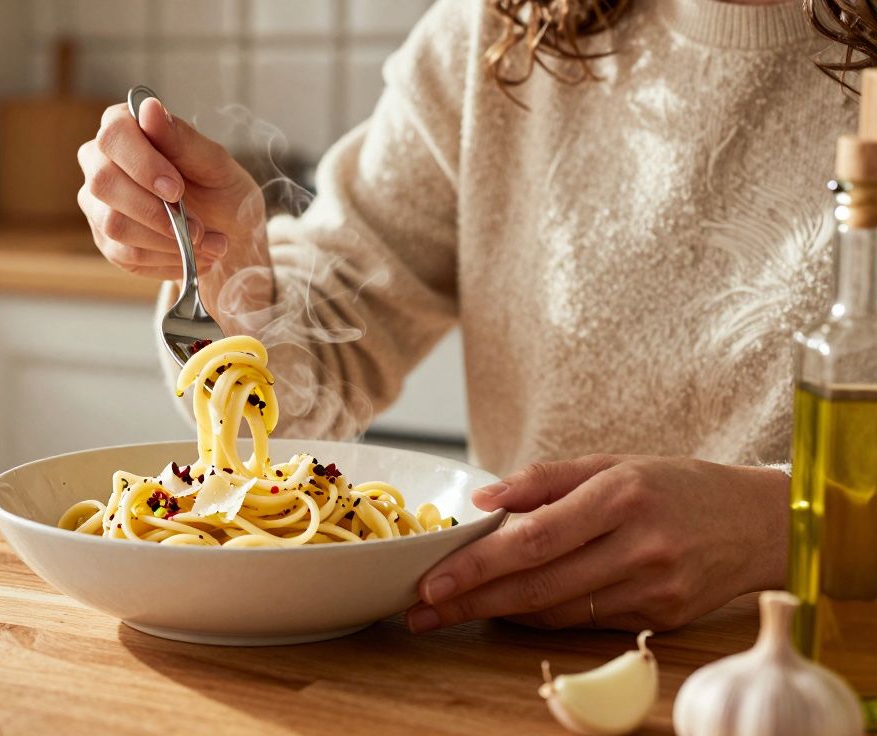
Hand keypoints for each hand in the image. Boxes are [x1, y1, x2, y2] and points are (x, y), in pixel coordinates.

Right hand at [77, 98, 266, 281]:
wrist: (227, 232)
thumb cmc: (220, 189)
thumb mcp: (215, 164)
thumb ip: (182, 138)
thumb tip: (149, 108)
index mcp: (125, 129)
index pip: (113, 135)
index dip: (143, 164)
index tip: (177, 189)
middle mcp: (100, 163)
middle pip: (103, 182)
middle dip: (155, 211)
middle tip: (197, 227)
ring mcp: (98, 204)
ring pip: (114, 224)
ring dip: (167, 240)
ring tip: (206, 242)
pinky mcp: (106, 240)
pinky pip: (126, 254)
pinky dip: (167, 258)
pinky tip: (192, 254)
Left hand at [406, 455, 789, 632]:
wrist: (760, 523)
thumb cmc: (675, 486)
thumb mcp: (612, 462)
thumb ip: (544, 480)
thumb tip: (483, 500)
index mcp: (621, 495)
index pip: (534, 538)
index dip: (479, 564)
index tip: (432, 581)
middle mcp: (639, 545)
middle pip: (538, 584)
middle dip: (471, 601)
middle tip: (420, 611)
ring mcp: (654, 588)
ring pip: (557, 611)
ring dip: (497, 613)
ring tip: (451, 610)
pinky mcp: (662, 617)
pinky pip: (585, 622)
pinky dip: (541, 615)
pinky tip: (507, 609)